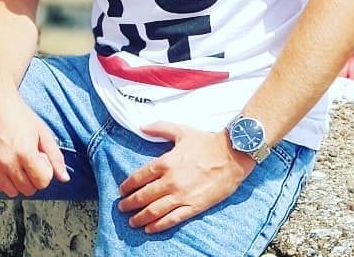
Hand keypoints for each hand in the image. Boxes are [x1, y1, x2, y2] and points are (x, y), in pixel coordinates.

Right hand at [0, 90, 68, 196]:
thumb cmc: (19, 114)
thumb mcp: (43, 132)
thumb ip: (55, 156)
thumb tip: (64, 178)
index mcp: (25, 152)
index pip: (42, 181)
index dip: (45, 171)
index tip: (41, 157)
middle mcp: (8, 162)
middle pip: (29, 189)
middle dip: (34, 177)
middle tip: (30, 159)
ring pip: (13, 192)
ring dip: (20, 182)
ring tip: (19, 163)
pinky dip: (6, 181)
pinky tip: (9, 165)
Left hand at [117, 122, 254, 233]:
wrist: (232, 155)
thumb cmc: (207, 142)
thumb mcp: (181, 131)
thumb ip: (159, 128)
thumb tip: (142, 126)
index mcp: (165, 162)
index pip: (139, 177)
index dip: (128, 185)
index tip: (122, 190)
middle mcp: (170, 181)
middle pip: (143, 196)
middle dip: (129, 203)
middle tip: (122, 207)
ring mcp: (182, 196)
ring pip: (154, 211)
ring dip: (140, 217)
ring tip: (131, 221)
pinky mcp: (194, 207)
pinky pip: (172, 219)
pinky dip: (158, 226)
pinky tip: (149, 228)